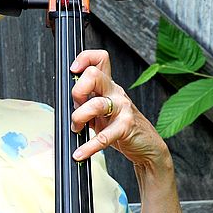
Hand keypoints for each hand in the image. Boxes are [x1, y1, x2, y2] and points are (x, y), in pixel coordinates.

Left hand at [68, 49, 169, 167]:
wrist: (147, 145)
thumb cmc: (121, 126)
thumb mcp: (102, 111)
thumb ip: (86, 103)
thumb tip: (65, 103)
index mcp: (109, 86)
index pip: (100, 59)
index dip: (84, 59)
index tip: (73, 70)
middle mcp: (116, 92)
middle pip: (93, 75)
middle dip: (77, 90)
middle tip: (74, 106)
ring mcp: (122, 108)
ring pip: (96, 104)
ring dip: (78, 117)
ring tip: (76, 129)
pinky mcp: (125, 127)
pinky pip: (103, 136)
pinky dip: (89, 147)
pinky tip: (80, 154)